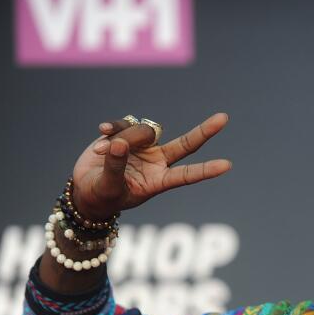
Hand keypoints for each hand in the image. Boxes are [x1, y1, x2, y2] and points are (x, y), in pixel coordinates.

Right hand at [70, 113, 231, 219]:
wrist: (86, 187)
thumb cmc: (102, 195)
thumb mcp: (109, 187)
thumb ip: (115, 167)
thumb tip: (120, 144)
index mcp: (159, 180)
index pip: (187, 175)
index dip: (206, 170)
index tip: (227, 166)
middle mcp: (158, 161)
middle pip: (186, 144)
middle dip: (204, 131)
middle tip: (224, 118)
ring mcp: (145, 146)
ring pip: (144, 131)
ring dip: (123, 137)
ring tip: (101, 151)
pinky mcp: (128, 134)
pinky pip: (125, 123)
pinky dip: (114, 127)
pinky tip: (102, 132)